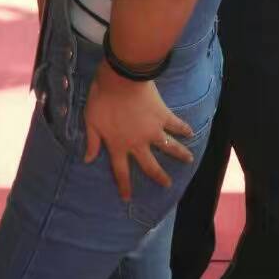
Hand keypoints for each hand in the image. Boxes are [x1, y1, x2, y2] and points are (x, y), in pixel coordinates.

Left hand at [83, 62, 193, 201]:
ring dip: (180, 154)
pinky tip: (191, 132)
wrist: (121, 79)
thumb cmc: (101, 99)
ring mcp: (153, 130)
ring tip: (189, 160)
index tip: (127, 198)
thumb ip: (91, 141)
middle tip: (167, 184)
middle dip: (158, 176)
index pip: (120, 170)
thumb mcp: (90, 121)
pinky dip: (184, 129)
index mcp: (118, 144)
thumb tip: (87, 159)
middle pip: (150, 165)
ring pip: (170, 147)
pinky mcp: (163, 116)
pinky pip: (176, 125)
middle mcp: (138, 142)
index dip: (124, 185)